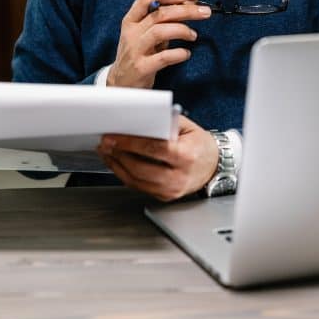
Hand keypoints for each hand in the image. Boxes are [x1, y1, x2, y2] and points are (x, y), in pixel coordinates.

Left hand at [97, 117, 219, 201]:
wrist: (214, 166)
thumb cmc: (199, 144)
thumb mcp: (186, 127)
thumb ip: (163, 123)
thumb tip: (136, 121)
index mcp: (186, 156)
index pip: (153, 149)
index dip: (129, 143)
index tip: (112, 136)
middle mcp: (179, 177)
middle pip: (140, 167)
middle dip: (118, 154)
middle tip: (104, 143)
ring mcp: (171, 191)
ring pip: (135, 180)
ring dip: (116, 165)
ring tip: (106, 151)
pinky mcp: (164, 197)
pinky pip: (138, 186)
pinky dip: (124, 174)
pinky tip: (117, 162)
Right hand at [107, 0, 212, 88]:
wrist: (121, 82)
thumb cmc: (138, 53)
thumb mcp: (147, 32)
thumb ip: (167, 16)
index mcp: (131, 20)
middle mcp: (131, 33)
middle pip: (159, 14)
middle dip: (185, 10)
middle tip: (204, 12)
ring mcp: (135, 50)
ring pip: (159, 32)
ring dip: (182, 30)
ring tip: (193, 35)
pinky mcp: (142, 68)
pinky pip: (163, 57)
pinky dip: (179, 53)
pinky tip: (186, 54)